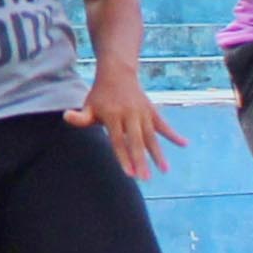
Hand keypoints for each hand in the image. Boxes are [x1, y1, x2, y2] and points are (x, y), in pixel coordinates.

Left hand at [64, 73, 187, 179]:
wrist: (118, 73)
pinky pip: (164, 124)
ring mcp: (143, 113)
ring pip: (152, 136)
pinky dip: (174, 134)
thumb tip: (67, 117)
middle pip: (137, 141)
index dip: (124, 157)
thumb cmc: (100, 95)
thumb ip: (80, 117)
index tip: (129, 174)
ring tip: (165, 170)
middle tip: (146, 179)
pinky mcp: (152, 111)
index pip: (118, 141)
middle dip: (141, 160)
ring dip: (158, 154)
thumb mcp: (88, 105)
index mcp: (113, 116)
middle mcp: (130, 115)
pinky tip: (185, 144)